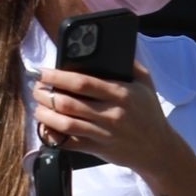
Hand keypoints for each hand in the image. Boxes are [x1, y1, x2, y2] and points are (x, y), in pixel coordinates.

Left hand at [32, 60, 179, 178]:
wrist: (158, 150)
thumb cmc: (149, 113)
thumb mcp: (146, 84)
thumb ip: (130, 64)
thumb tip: (109, 46)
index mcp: (121, 94)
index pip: (83, 83)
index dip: (59, 76)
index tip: (44, 72)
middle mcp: (111, 114)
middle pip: (69, 103)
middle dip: (47, 94)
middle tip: (37, 88)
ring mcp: (103, 134)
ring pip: (66, 124)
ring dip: (46, 115)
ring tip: (38, 107)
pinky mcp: (98, 150)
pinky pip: (70, 144)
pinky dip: (54, 136)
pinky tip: (46, 128)